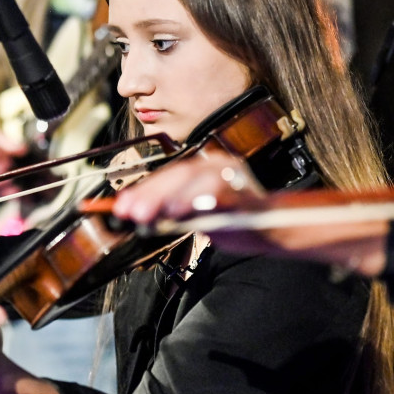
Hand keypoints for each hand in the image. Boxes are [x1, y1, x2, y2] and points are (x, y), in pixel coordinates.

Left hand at [112, 152, 263, 224]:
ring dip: (168, 197)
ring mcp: (232, 177)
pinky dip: (195, 203)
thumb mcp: (194, 213)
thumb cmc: (232, 219)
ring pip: (196, 180)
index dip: (143, 190)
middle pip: (179, 174)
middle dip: (150, 194)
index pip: (168, 175)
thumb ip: (169, 208)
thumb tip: (135, 212)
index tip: (121, 206)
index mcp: (204, 167)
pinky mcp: (244, 195)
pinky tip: (177, 213)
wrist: (272, 228)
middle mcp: (218, 165)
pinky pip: (218, 195)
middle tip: (129, 211)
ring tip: (148, 214)